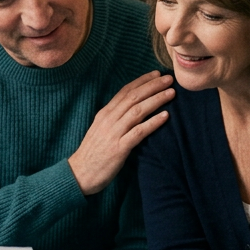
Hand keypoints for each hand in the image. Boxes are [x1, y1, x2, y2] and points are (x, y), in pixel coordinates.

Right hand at [69, 72, 173, 194]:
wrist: (79, 174)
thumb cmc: (92, 154)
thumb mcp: (100, 130)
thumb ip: (114, 119)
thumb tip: (131, 110)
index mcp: (104, 114)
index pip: (125, 91)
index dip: (141, 81)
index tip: (156, 74)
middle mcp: (109, 119)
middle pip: (133, 97)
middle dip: (153, 86)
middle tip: (169, 79)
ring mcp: (114, 133)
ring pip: (138, 110)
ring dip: (156, 99)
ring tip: (171, 93)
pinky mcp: (119, 148)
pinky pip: (139, 131)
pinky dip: (153, 122)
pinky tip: (166, 116)